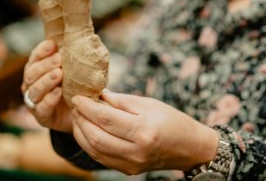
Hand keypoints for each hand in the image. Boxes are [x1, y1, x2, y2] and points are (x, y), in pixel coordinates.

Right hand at [22, 40, 71, 132]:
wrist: (77, 113)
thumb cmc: (74, 87)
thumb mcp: (73, 71)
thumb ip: (72, 59)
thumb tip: (84, 41)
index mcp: (36, 70)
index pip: (35, 57)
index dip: (42, 50)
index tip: (53, 44)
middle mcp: (31, 84)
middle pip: (32, 73)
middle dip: (45, 65)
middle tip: (59, 59)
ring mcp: (34, 101)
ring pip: (34, 90)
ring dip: (46, 81)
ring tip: (59, 74)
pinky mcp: (41, 116)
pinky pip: (42, 108)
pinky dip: (50, 99)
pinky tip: (59, 92)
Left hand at [70, 91, 218, 174]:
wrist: (189, 148)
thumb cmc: (171, 120)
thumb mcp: (148, 104)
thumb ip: (120, 101)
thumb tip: (96, 95)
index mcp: (144, 131)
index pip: (106, 119)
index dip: (87, 107)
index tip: (77, 97)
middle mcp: (136, 151)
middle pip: (96, 136)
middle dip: (81, 119)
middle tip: (76, 105)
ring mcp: (131, 164)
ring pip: (94, 150)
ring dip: (81, 132)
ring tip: (78, 116)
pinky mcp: (127, 170)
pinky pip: (100, 158)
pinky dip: (89, 143)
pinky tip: (86, 130)